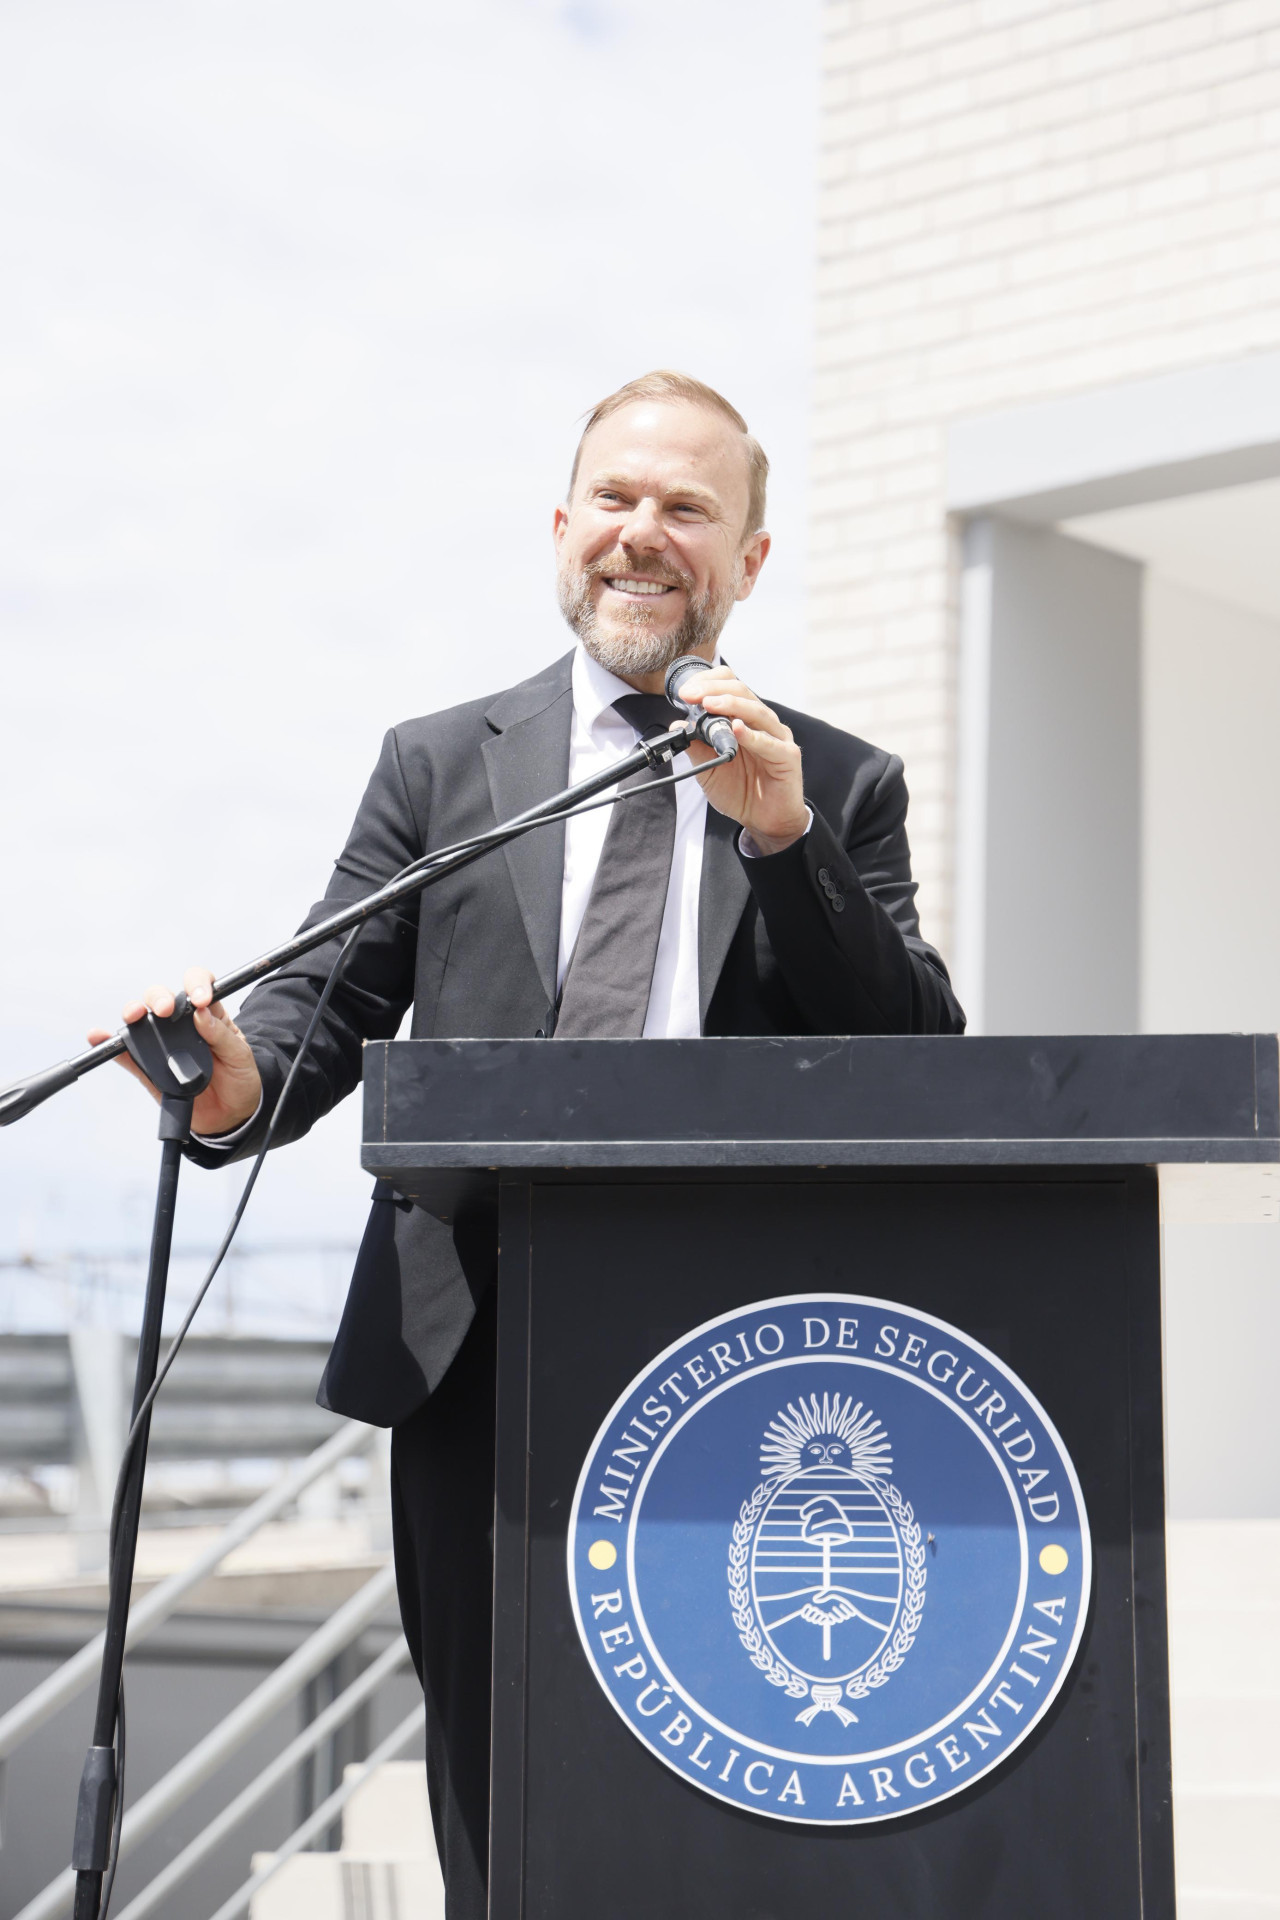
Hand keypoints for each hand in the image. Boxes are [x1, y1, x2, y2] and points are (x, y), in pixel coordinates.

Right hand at [88, 967, 262, 1137]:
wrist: (231, 1114)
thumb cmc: (240, 1078)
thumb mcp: (240, 1055)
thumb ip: (222, 1035)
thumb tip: (200, 1013)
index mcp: (209, 1014)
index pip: (199, 985)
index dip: (196, 983)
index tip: (200, 999)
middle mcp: (181, 1023)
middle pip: (162, 997)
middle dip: (159, 997)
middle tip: (166, 1011)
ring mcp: (162, 1043)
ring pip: (141, 1019)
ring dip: (133, 1012)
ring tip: (133, 1016)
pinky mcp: (147, 1066)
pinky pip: (125, 1053)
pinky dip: (109, 1042)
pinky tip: (98, 1035)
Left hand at [677, 667, 808, 853]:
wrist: (765, 821)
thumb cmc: (741, 791)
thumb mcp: (709, 768)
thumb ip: (696, 746)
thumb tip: (677, 725)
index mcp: (744, 720)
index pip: (730, 686)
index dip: (708, 683)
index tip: (684, 692)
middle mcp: (762, 724)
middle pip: (742, 692)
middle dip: (714, 690)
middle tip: (691, 695)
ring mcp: (777, 738)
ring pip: (756, 711)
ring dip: (731, 705)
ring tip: (709, 704)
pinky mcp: (788, 757)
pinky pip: (770, 743)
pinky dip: (752, 736)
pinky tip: (737, 729)